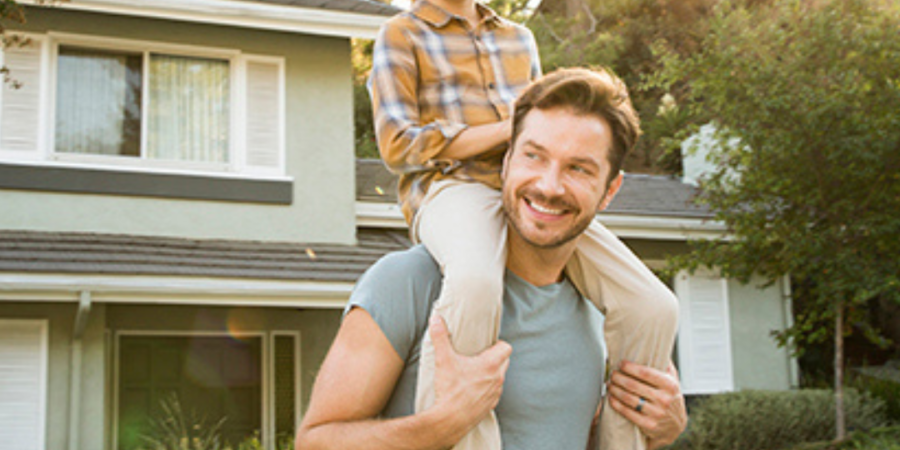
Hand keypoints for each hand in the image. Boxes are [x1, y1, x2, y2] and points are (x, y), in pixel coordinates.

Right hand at [430, 315, 511, 434]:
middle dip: (495, 357)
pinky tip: (472, 389)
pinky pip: (493, 393)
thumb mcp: (443, 359)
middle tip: (478, 357)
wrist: (450, 419)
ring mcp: (495, 393)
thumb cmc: (450, 389)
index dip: (498, 344)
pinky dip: (486, 389)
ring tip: (474, 373)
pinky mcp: (490, 406)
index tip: (486, 345)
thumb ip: (440, 337)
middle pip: (505, 361)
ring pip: (499, 378)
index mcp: (491, 364)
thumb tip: (436, 318)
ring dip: (491, 374)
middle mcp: (497, 378)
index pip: (506, 347)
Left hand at [608, 361, 686, 449]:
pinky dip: (616, 403)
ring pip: (628, 398)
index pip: (645, 373)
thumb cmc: (670, 397)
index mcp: (670, 385)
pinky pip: (627, 412)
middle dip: (618, 377)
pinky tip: (611, 397)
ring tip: (609, 384)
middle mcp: (664, 399)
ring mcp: (656, 413)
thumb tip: (653, 344)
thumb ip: (664, 363)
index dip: (629, 367)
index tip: (620, 364)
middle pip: (633, 385)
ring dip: (614, 389)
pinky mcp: (648, 425)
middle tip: (612, 374)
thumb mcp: (673, 380)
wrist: (676, 425)